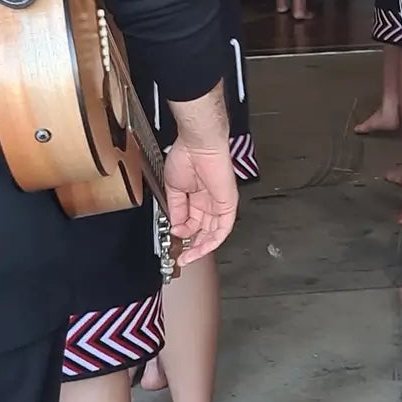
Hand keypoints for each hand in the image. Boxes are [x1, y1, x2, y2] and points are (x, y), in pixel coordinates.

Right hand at [165, 143, 239, 264]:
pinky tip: (202, 247)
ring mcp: (220, 203)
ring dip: (202, 247)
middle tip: (183, 256)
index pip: (192, 223)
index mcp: (196, 197)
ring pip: (214, 233)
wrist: (197, 144)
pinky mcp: (228, 203)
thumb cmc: (186, 156)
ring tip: (190, 256)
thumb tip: (175, 226)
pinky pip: (224, 227)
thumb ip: (176, 209)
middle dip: (193, 246)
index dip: (183, 234)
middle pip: (204, 231)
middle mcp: (209, 202)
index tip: (174, 240)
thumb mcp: (173, 188)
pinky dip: (214, 240)